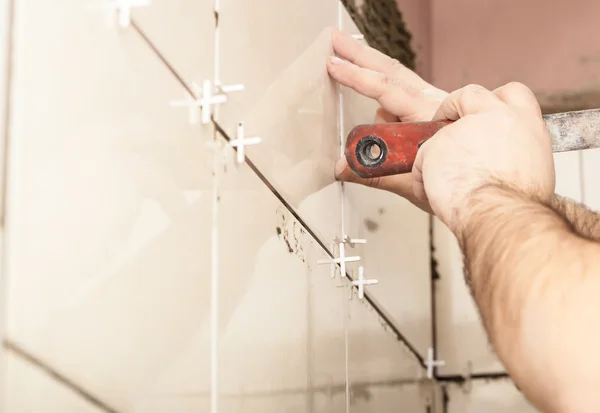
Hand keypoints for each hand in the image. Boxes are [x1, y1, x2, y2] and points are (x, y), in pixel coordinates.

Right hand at [327, 29, 447, 212]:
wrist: (493, 192)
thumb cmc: (464, 186)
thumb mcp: (411, 183)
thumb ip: (374, 173)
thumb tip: (343, 167)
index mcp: (426, 117)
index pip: (385, 90)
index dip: (357, 77)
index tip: (335, 65)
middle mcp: (433, 104)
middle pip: (392, 72)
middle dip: (361, 56)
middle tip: (338, 42)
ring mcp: (438, 107)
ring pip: (401, 86)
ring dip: (376, 79)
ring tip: (357, 75)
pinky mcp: (442, 113)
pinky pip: (411, 101)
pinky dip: (394, 105)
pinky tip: (390, 124)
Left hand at [413, 83, 555, 232]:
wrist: (503, 215)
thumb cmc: (518, 204)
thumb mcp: (533, 170)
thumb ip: (515, 156)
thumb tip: (506, 162)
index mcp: (524, 122)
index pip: (511, 93)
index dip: (493, 101)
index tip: (481, 111)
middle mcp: (494, 117)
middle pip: (469, 94)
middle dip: (454, 107)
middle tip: (446, 126)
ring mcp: (460, 130)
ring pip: (438, 134)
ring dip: (436, 155)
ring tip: (441, 180)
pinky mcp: (435, 146)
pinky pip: (421, 160)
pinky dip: (422, 177)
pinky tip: (430, 192)